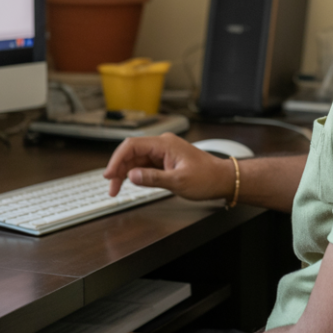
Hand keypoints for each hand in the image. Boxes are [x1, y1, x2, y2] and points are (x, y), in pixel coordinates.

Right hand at [104, 133, 235, 200]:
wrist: (223, 180)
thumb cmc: (207, 178)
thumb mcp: (178, 182)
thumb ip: (153, 178)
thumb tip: (132, 175)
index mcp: (165, 144)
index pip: (132, 146)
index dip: (117, 159)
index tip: (109, 174)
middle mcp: (162, 145)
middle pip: (132, 153)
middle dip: (118, 169)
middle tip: (111, 187)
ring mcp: (164, 153)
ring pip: (136, 160)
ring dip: (125, 173)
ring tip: (117, 189)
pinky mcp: (165, 161)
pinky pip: (145, 165)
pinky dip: (136, 174)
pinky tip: (130, 183)